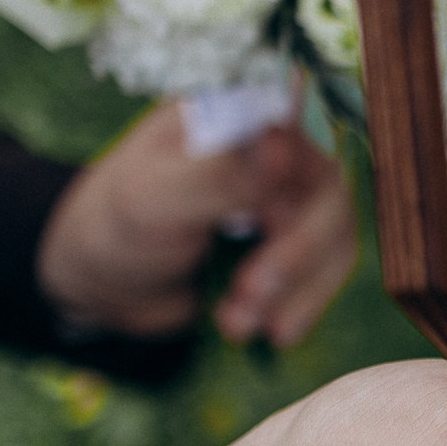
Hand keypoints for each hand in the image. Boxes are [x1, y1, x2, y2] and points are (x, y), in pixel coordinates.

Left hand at [36, 99, 355, 346]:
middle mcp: (275, 147)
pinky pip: (328, 271)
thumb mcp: (152, 197)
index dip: (294, 165)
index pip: (294, 123)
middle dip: (295, 251)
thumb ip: (217, 175)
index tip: (267, 213)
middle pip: (326, 188)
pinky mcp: (299, 245)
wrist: (110, 283)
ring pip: (336, 236)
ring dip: (296, 288)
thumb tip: (279, 147)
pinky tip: (270, 332)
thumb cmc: (117, 222)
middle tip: (251, 291)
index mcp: (234, 113)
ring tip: (237, 323)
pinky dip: (303, 305)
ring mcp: (292, 197)